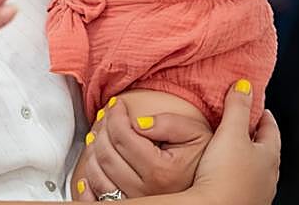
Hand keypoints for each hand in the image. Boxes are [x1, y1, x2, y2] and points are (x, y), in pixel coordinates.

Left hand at [74, 98, 210, 198]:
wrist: (210, 183)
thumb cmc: (199, 154)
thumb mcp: (194, 132)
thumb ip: (168, 123)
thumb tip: (138, 122)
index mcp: (162, 172)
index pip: (123, 136)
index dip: (115, 114)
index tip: (116, 103)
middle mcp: (147, 192)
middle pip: (107, 154)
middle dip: (102, 128)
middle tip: (107, 114)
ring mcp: (136, 202)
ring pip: (97, 173)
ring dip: (94, 149)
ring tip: (101, 132)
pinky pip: (96, 196)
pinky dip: (89, 178)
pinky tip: (95, 161)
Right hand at [187, 83, 279, 204]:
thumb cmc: (226, 174)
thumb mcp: (230, 132)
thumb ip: (237, 107)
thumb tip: (245, 84)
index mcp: (269, 155)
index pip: (270, 129)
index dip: (262, 114)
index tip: (256, 104)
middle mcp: (268, 175)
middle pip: (265, 148)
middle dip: (255, 133)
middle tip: (243, 122)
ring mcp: (258, 191)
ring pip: (255, 166)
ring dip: (246, 154)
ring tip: (232, 146)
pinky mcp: (244, 202)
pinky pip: (244, 180)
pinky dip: (237, 171)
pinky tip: (225, 172)